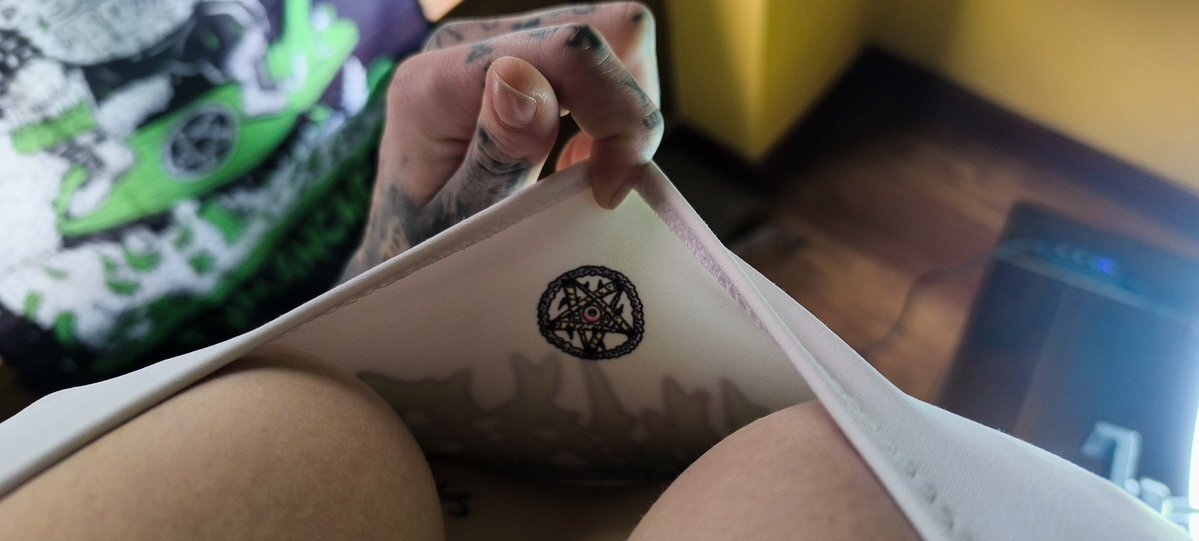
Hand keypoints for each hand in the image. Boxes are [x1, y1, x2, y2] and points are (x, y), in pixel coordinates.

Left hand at [343, 2, 661, 279]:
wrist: (400, 250)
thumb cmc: (421, 254)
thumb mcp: (455, 228)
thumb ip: (495, 156)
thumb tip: (524, 77)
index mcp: (435, 85)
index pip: (565, 52)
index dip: (615, 112)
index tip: (610, 190)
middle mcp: (460, 45)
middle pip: (598, 29)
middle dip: (624, 107)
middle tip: (608, 182)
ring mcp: (489, 43)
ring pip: (607, 35)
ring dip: (617, 107)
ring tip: (588, 170)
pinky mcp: (514, 53)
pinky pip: (593, 56)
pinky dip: (606, 105)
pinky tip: (575, 155)